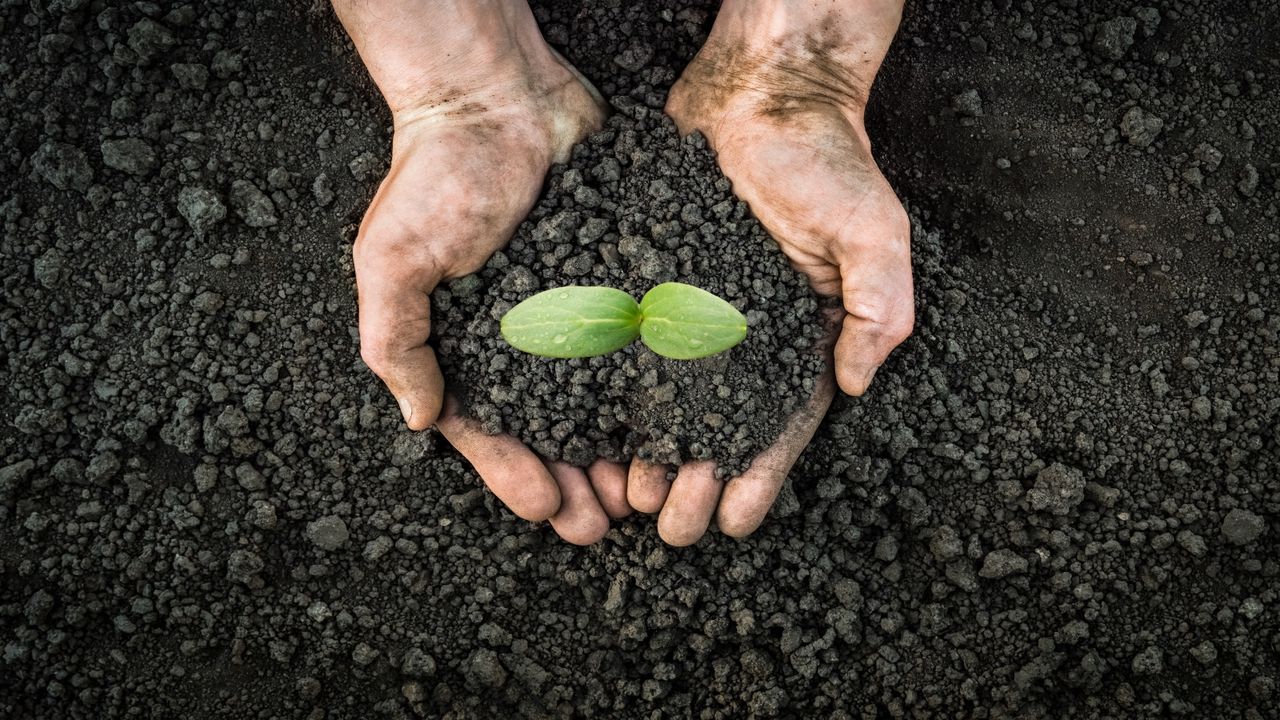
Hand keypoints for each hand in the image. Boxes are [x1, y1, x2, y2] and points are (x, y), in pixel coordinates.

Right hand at [334, 0, 626, 542]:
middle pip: (552, 429)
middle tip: (606, 523)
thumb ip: (397, 340)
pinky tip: (679, 420)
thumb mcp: (391, 261)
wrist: (498, 97)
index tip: (549, 509)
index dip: (516, 475)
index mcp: (467, 345)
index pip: (489, 429)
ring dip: (619, 450)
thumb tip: (421, 420)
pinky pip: (639, 344)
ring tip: (644, 492)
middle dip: (576, 480)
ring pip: (602, 400)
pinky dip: (655, 387)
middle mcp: (522, 339)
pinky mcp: (617, 281)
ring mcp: (574, 312)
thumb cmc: (434, 176)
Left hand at [640, 0, 911, 544]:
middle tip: (671, 526)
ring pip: (665, 403)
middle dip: (697, 483)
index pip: (781, 425)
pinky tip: (593, 432)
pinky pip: (626, 349)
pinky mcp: (649, 286)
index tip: (737, 522)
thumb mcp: (874, 233)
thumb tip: (857, 385)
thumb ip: (878, 308)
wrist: (760, 95)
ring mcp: (692, 314)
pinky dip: (611, 395)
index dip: (761, 476)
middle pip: (716, 428)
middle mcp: (742, 337)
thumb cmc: (826, 159)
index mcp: (798, 338)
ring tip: (627, 496)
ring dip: (649, 456)